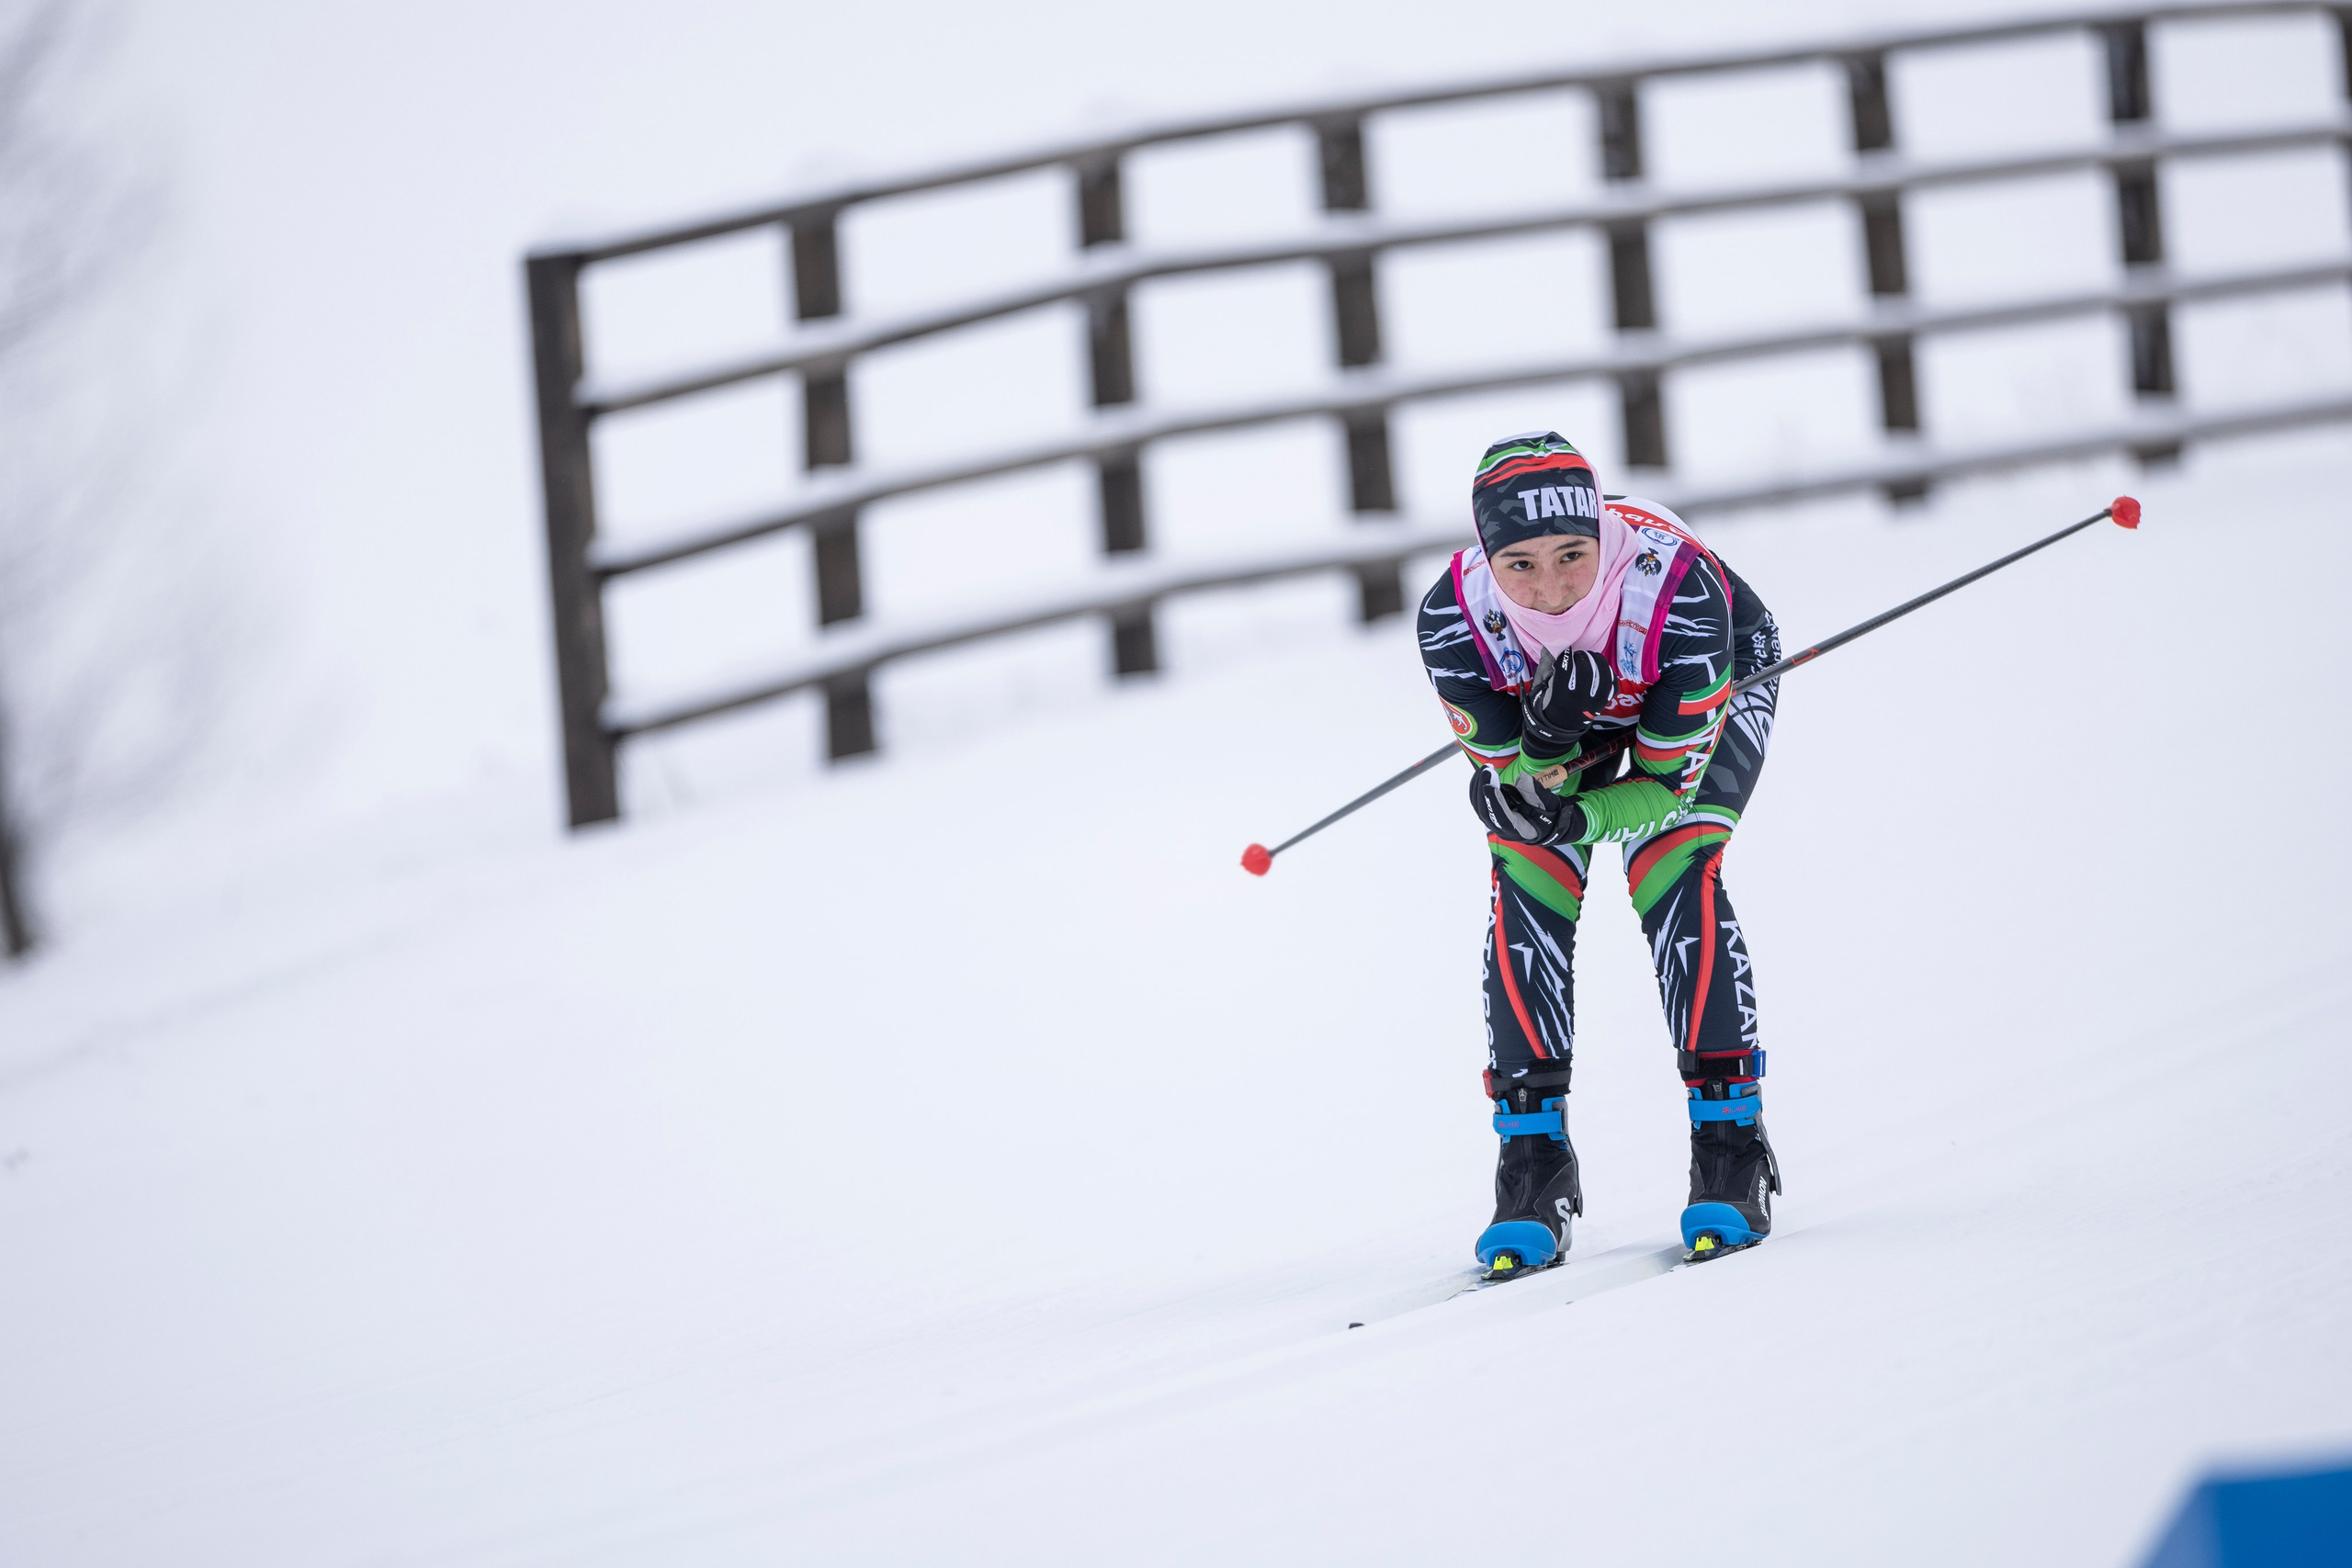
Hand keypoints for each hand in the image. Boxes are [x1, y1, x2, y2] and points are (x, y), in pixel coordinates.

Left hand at [1468, 765, 1585, 845]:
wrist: (1546, 825)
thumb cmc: (1548, 816)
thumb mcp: (1548, 805)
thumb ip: (1536, 793)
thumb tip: (1522, 779)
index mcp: (1518, 830)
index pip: (1501, 818)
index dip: (1493, 801)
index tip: (1490, 783)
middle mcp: (1502, 829)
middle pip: (1485, 811)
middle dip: (1483, 788)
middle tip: (1487, 769)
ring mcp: (1494, 822)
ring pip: (1479, 805)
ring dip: (1478, 785)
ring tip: (1485, 768)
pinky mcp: (1491, 813)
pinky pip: (1479, 801)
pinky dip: (1479, 786)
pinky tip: (1484, 774)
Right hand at [1522, 650, 1615, 755]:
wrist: (1560, 727)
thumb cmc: (1548, 703)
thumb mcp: (1541, 687)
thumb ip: (1547, 666)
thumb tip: (1551, 646)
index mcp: (1560, 696)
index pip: (1565, 668)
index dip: (1565, 656)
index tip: (1564, 652)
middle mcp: (1579, 700)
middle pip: (1586, 670)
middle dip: (1581, 657)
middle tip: (1577, 655)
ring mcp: (1594, 702)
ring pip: (1603, 674)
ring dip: (1596, 660)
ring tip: (1589, 657)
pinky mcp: (1604, 703)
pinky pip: (1612, 683)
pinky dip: (1608, 672)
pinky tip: (1599, 668)